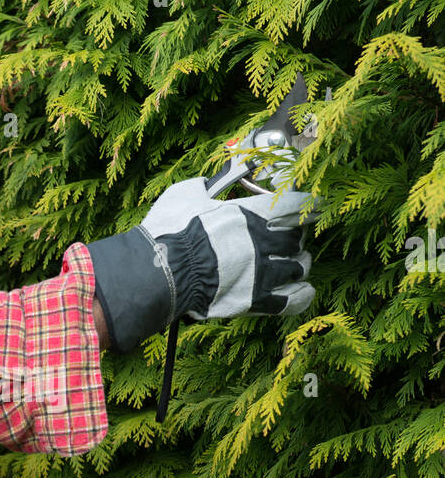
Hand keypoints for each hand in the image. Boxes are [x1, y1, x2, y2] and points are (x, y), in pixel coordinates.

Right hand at [86, 156, 316, 350]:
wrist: (159, 273)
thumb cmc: (168, 231)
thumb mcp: (187, 193)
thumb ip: (209, 184)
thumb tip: (218, 177)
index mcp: (249, 214)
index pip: (293, 205)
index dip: (309, 204)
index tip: (318, 205)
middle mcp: (261, 243)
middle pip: (296, 237)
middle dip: (296, 235)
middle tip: (292, 235)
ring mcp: (261, 274)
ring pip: (299, 266)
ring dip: (299, 262)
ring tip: (296, 262)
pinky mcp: (254, 301)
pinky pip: (291, 300)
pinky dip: (302, 294)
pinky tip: (304, 289)